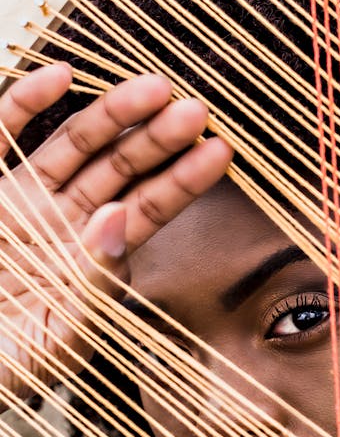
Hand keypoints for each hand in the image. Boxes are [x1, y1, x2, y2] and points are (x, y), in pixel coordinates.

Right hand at [0, 63, 231, 399]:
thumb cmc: (15, 362)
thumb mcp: (64, 336)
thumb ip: (95, 283)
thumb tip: (118, 218)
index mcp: (95, 257)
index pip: (149, 210)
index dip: (183, 181)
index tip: (220, 152)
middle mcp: (65, 219)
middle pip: (120, 169)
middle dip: (158, 139)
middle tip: (196, 110)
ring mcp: (23, 200)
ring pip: (74, 145)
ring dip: (112, 113)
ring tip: (155, 87)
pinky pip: (1, 134)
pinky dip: (27, 101)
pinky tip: (61, 74)